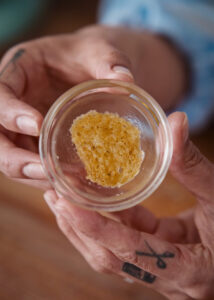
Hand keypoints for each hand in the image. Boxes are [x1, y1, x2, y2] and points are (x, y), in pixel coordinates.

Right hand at [0, 25, 186, 188]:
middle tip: (45, 170)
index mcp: (19, 72)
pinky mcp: (37, 142)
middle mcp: (16, 102)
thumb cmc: (89, 54)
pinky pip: (33, 164)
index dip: (10, 112)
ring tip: (62, 184)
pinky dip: (47, 178)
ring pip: (12, 157)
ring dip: (32, 175)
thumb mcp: (100, 51)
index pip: (0, 95)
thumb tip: (125, 83)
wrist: (91, 68)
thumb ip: (110, 62)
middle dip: (16, 158)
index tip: (36, 125)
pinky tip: (68, 185)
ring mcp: (23, 126)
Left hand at [44, 112, 213, 299]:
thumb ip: (195, 165)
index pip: (128, 251)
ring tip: (64, 201)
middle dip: (79, 229)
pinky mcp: (163, 259)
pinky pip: (130, 243)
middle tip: (55, 198)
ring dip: (88, 229)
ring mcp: (164, 272)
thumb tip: (175, 121)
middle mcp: (170, 280)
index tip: (66, 203)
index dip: (95, 228)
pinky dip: (112, 223)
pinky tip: (98, 202)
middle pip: (111, 258)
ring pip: (115, 256)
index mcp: (186, 270)